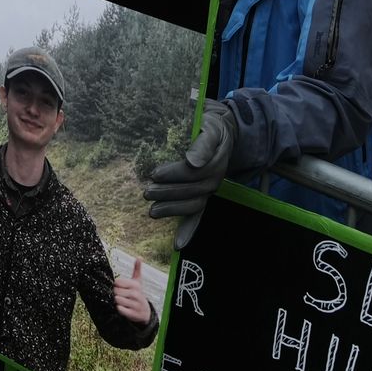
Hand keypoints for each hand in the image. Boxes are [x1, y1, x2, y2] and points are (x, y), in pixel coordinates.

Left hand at [113, 259, 150, 324]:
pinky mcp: (133, 314)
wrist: (145, 311)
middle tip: (120, 295)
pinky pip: (120, 309)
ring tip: (122, 301)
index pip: (117, 282)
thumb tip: (139, 256)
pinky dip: (119, 309)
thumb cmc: (138, 293)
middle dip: (115, 294)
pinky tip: (123, 308)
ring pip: (117, 300)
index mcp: (135, 285)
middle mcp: (135, 294)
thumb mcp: (138, 282)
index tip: (119, 288)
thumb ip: (137, 269)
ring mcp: (134, 304)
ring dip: (116, 302)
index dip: (116, 286)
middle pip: (116, 292)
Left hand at [144, 100, 237, 247]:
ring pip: (193, 204)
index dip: (175, 173)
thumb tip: (192, 161)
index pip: (194, 170)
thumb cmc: (212, 125)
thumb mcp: (210, 125)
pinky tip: (178, 245)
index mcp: (215, 158)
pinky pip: (199, 215)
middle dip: (168, 193)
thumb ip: (203, 142)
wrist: (225, 132)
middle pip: (192, 189)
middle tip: (146, 192)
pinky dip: (189, 230)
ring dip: (172, 210)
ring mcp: (210, 188)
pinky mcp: (204, 195)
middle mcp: (215, 177)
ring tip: (152, 211)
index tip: (155, 173)